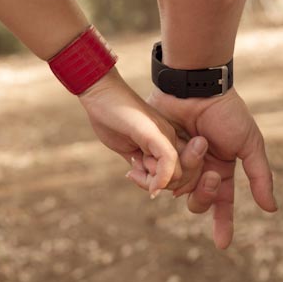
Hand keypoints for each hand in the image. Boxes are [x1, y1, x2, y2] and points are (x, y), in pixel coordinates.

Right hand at [77, 69, 206, 196]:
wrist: (100, 94)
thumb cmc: (111, 120)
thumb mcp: (129, 149)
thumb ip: (141, 166)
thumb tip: (152, 187)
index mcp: (166, 141)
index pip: (180, 173)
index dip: (163, 184)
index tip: (138, 179)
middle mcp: (170, 138)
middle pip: (182, 177)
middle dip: (159, 185)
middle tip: (135, 175)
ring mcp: (165, 136)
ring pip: (177, 175)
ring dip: (152, 182)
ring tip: (133, 170)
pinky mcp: (155, 134)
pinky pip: (168, 162)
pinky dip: (159, 179)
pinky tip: (141, 179)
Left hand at [132, 87, 276, 248]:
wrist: (195, 88)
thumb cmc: (226, 113)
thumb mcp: (249, 145)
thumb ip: (260, 177)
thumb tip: (271, 209)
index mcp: (221, 169)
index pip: (222, 204)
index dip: (223, 225)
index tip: (222, 245)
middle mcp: (198, 169)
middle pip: (198, 202)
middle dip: (204, 192)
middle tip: (209, 173)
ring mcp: (177, 163)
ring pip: (177, 190)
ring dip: (188, 171)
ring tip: (194, 144)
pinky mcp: (156, 154)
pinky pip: (156, 176)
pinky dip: (161, 171)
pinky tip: (164, 160)